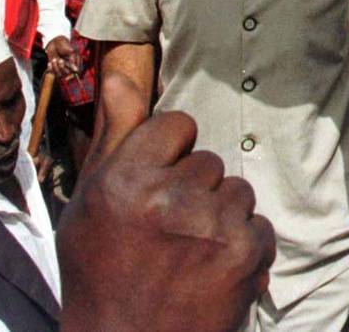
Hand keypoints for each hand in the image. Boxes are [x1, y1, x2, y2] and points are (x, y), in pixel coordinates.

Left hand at [46, 36, 81, 81]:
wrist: (54, 41)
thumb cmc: (64, 44)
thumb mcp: (70, 51)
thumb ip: (73, 60)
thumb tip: (76, 70)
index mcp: (76, 61)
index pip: (76, 73)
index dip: (72, 76)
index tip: (67, 77)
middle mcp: (69, 65)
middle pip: (67, 74)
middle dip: (62, 68)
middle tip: (60, 60)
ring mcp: (62, 67)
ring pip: (59, 74)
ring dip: (56, 68)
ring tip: (54, 59)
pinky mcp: (55, 67)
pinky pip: (53, 72)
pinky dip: (51, 68)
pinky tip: (50, 62)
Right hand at [58, 113, 275, 331]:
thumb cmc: (100, 274)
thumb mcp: (90, 205)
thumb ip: (112, 137)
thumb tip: (120, 74)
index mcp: (125, 179)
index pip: (178, 125)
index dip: (170, 154)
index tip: (157, 185)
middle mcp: (169, 197)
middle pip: (209, 161)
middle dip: (194, 190)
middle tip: (166, 231)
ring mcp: (211, 226)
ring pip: (238, 191)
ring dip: (220, 217)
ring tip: (188, 253)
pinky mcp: (243, 255)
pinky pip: (259, 226)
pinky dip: (242, 248)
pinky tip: (210, 272)